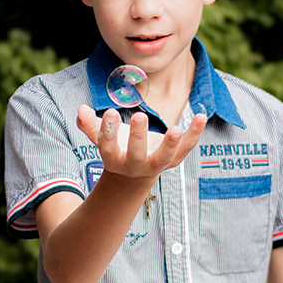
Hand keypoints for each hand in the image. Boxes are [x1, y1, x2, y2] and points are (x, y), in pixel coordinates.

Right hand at [76, 105, 206, 178]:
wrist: (136, 173)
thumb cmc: (118, 147)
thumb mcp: (102, 137)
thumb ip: (90, 125)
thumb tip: (80, 109)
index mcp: (114, 159)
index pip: (109, 146)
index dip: (108, 131)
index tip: (110, 112)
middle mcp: (136, 165)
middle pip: (136, 154)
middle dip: (138, 136)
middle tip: (138, 116)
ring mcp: (157, 164)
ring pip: (165, 157)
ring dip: (171, 144)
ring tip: (176, 129)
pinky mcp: (174, 159)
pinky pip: (187, 148)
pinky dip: (195, 134)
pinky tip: (202, 116)